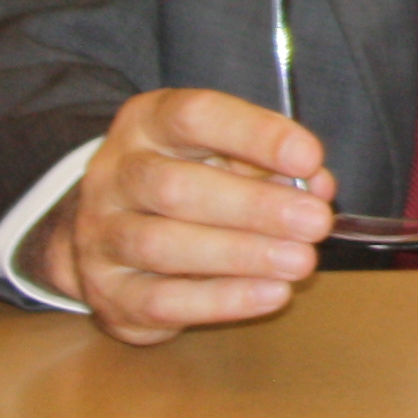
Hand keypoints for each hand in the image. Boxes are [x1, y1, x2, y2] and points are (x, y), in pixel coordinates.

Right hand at [29, 88, 332, 345]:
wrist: (110, 230)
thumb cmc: (192, 177)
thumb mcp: (230, 153)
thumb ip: (274, 162)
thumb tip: (318, 186)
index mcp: (148, 123)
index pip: (196, 117)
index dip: (256, 135)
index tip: (309, 158)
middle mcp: (114, 175)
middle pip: (176, 188)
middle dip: (255, 207)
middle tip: (315, 222)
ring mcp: (99, 236)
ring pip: (162, 246)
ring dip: (241, 256)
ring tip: (300, 262)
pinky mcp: (105, 292)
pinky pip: (160, 300)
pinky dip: (221, 300)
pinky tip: (271, 294)